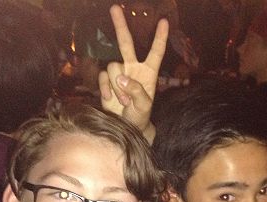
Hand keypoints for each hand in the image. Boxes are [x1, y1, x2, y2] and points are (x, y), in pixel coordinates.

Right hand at [99, 4, 168, 139]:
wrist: (126, 126)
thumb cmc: (140, 116)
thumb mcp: (144, 106)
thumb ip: (136, 91)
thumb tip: (121, 78)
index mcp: (148, 72)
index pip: (155, 52)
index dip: (160, 37)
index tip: (164, 22)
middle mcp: (133, 68)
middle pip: (126, 43)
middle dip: (120, 26)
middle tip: (115, 7)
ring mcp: (119, 74)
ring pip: (113, 67)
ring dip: (117, 86)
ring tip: (124, 101)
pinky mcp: (107, 82)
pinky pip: (103, 77)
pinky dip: (106, 89)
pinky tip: (111, 99)